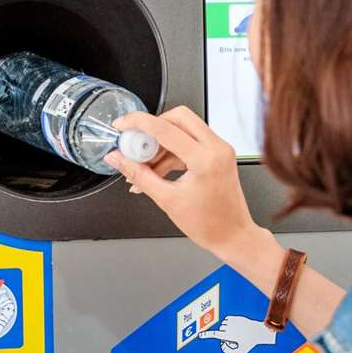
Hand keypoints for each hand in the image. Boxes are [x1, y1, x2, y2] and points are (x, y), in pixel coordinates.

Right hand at [105, 108, 267, 263]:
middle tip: (136, 144)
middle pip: (178, 117)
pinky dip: (172, 151)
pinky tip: (157, 170)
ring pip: (184, 128)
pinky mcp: (219, 153)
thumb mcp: (166, 200)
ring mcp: (220, 149)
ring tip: (144, 167)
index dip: (138, 123)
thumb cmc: (209, 225)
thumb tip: (118, 159)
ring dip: (161, 143)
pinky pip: (191, 141)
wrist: (233, 236)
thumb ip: (139, 175)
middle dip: (153, 127)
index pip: (165, 128)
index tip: (122, 125)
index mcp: (205, 159)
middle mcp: (217, 148)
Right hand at [196, 315, 276, 352]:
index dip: (206, 335)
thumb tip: (222, 346)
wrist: (259, 331)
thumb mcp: (241, 352)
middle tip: (233, 339)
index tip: (200, 335)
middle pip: (220, 331)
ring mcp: (232, 321)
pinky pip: (227, 320)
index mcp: (229, 335)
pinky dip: (229, 324)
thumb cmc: (250, 342)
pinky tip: (235, 327)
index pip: (215, 335)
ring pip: (223, 325)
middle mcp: (229, 327)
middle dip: (224, 335)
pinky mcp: (234, 317)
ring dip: (226, 329)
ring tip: (235, 333)